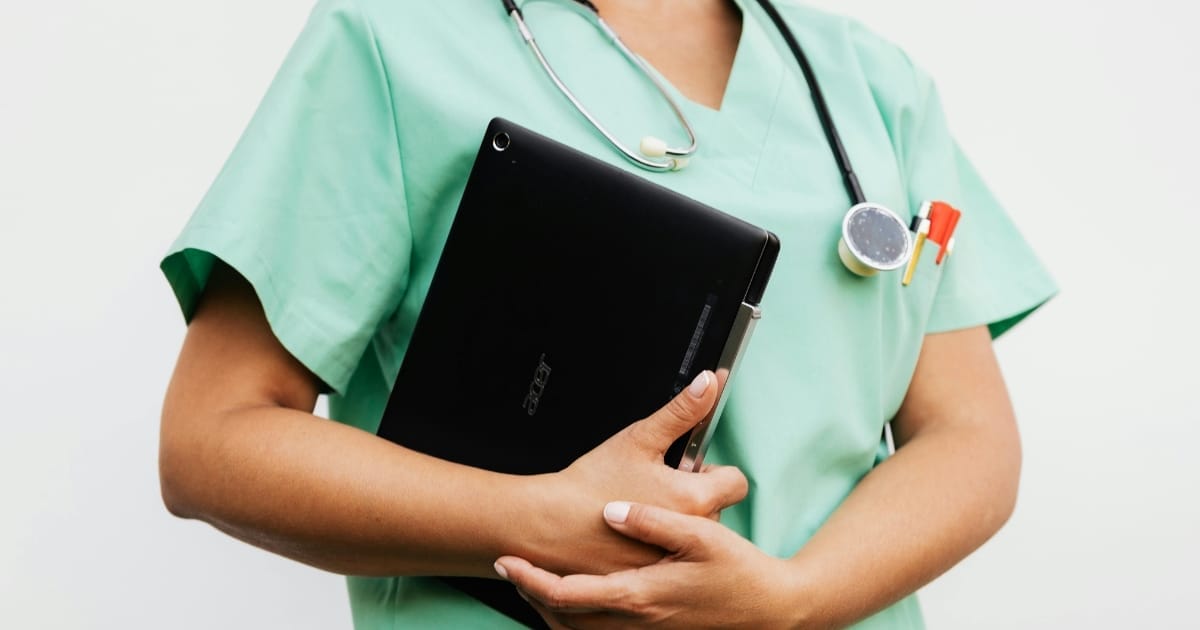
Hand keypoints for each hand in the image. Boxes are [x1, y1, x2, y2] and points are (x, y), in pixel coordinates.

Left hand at [495, 501, 802, 628]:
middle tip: (511, 567)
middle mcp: (636, 621)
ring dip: (549, 608)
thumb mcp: (700, 535)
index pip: (568, 593)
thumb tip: (611, 511)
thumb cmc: (739, 571)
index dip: (531, 579)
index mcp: (640, 594)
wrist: (771, 610)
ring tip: (532, 580)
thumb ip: (653, 522)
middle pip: (562, 618)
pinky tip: (575, 597)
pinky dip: (576, 619)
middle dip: (530, 594)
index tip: (507, 561)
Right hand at [522, 371, 748, 576]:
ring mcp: (671, 560)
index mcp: (694, 499)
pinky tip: (631, 535)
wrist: (549, 524)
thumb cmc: (591, 483)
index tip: (688, 468)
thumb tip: (710, 383)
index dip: (712, 470)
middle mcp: (690, 535)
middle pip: (714, 509)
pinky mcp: (653, 578)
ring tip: (640, 509)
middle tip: (655, 486)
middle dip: (691, 495)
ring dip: (676, 522)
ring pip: (690, 535)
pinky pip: (668, 558)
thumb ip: (682, 411)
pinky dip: (656, 547)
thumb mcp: (640, 438)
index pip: (735, 482)